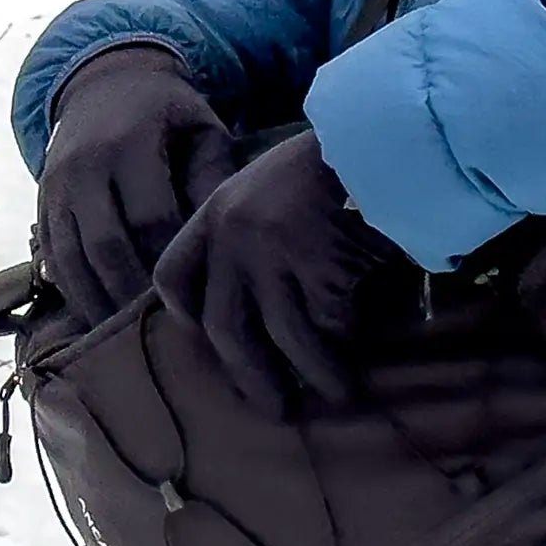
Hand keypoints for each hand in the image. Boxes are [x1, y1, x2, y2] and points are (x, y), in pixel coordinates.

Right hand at [36, 44, 239, 324]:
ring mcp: (56, 186)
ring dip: (102, 304)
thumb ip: (212, 179)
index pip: (151, 217)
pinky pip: (53, 259)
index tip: (201, 295)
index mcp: (130, 142)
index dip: (173, 261)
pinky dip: (76, 293)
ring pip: (73, 260)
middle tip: (169, 332)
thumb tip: (221, 242)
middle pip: (107, 247)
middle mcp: (84, 165)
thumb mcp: (201, 130)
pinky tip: (103, 319)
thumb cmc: (170, 115)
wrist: (105, 83)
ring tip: (136, 337)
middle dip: (137, 294)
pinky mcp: (41, 203)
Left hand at [151, 129, 395, 410]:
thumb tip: (251, 300)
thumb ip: (242, 232)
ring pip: (285, 335)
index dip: (183, 313)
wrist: (372, 138)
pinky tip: (361, 359)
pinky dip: (345, 344)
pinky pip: (330, 320)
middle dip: (250, 375)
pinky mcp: (320, 263)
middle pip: (226, 326)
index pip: (172, 274)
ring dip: (311, 373)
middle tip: (274, 407)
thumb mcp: (263, 187)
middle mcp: (234, 238)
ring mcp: (275, 253)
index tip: (200, 335)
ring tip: (336, 396)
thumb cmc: (324, 164)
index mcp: (215, 214)